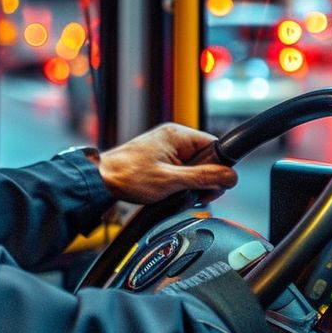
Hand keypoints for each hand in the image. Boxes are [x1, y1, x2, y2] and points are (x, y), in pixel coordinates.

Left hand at [96, 122, 236, 204]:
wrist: (101, 180)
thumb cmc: (128, 177)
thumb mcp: (171, 181)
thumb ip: (203, 178)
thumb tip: (230, 176)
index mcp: (178, 136)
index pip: (215, 147)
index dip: (219, 169)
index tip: (214, 188)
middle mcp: (174, 138)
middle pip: (206, 158)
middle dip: (205, 180)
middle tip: (196, 196)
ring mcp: (166, 148)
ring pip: (194, 167)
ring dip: (191, 184)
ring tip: (179, 195)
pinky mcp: (159, 158)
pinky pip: (181, 170)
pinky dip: (180, 184)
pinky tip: (172, 194)